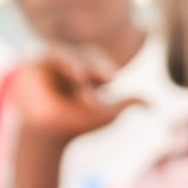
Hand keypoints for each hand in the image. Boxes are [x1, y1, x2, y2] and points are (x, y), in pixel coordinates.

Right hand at [12, 47, 142, 143]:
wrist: (50, 134)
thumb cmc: (76, 124)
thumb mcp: (107, 113)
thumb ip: (128, 104)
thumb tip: (154, 103)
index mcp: (84, 71)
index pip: (96, 62)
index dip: (104, 68)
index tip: (111, 80)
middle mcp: (67, 64)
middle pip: (83, 54)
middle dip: (94, 66)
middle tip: (104, 80)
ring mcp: (49, 62)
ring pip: (67, 53)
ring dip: (78, 64)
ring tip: (83, 78)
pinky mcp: (33, 63)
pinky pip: (48, 54)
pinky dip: (62, 61)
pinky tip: (72, 73)